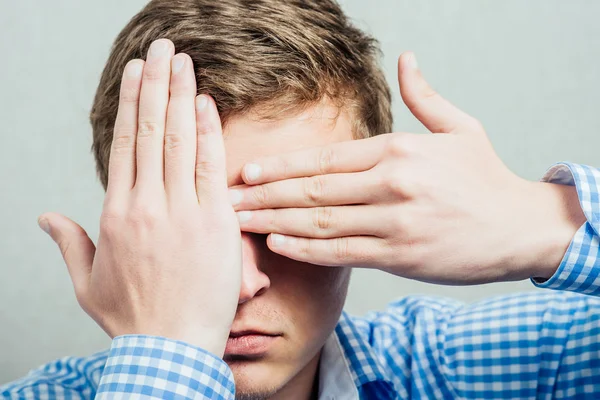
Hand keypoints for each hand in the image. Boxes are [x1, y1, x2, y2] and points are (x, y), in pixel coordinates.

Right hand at [37, 39, 241, 355]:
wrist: (172, 348)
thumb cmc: (133, 319)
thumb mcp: (88, 283)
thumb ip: (69, 244)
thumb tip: (46, 217)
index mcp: (117, 213)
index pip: (125, 144)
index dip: (130, 104)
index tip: (136, 73)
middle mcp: (146, 204)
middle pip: (150, 131)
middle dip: (156, 84)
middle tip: (161, 48)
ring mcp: (181, 211)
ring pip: (178, 140)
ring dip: (180, 96)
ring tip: (182, 61)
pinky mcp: (215, 222)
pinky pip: (210, 168)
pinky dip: (207, 132)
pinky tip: (206, 103)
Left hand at [229, 52, 584, 284]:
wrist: (520, 227)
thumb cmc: (486, 179)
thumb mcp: (460, 128)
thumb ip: (425, 97)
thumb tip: (406, 60)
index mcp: (398, 149)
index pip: (324, 156)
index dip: (281, 165)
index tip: (246, 170)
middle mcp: (391, 183)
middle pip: (313, 188)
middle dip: (264, 194)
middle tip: (225, 197)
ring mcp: (394, 220)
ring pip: (321, 220)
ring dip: (274, 221)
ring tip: (239, 221)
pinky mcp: (400, 254)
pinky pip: (343, 251)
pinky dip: (307, 249)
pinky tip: (278, 245)